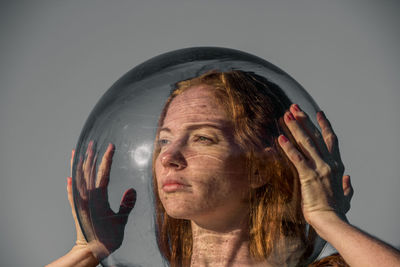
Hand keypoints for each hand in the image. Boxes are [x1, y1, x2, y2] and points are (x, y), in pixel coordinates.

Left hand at [73, 141, 135, 259]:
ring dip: (78, 165)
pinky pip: (71, 192)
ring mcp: (80, 201)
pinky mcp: (76, 208)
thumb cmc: (107, 238)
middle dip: (90, 156)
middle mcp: (87, 196)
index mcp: (99, 197)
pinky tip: (69, 177)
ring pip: (78, 179)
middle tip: (92, 143)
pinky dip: (70, 184)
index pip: (104, 172)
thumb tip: (132, 190)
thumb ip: (126, 205)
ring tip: (77, 152)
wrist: (90, 250)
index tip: (111, 146)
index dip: (107, 158)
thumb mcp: (121, 221)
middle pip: (88, 171)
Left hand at [278, 104, 352, 224]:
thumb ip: (347, 187)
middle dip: (304, 120)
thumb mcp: (345, 196)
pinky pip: (296, 158)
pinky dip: (288, 147)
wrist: (331, 220)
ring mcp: (319, 168)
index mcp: (337, 166)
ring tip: (285, 116)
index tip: (318, 113)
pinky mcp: (309, 175)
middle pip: (316, 136)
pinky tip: (279, 138)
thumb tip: (349, 179)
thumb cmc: (336, 211)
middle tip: (294, 107)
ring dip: (295, 128)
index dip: (324, 125)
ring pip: (306, 142)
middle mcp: (329, 163)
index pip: (331, 140)